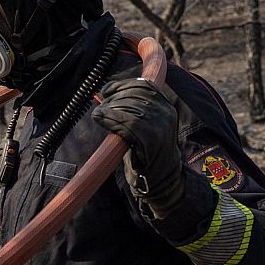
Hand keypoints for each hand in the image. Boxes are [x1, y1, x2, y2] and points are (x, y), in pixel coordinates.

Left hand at [92, 79, 186, 217]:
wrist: (161, 179)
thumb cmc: (145, 153)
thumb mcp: (144, 126)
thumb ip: (133, 110)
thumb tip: (108, 94)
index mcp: (166, 107)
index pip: (144, 86)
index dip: (122, 85)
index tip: (106, 90)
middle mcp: (166, 114)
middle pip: (135, 95)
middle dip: (114, 98)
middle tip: (100, 109)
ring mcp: (161, 126)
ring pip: (130, 107)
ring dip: (109, 109)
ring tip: (98, 115)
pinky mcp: (152, 139)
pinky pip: (129, 122)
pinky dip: (111, 118)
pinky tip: (100, 119)